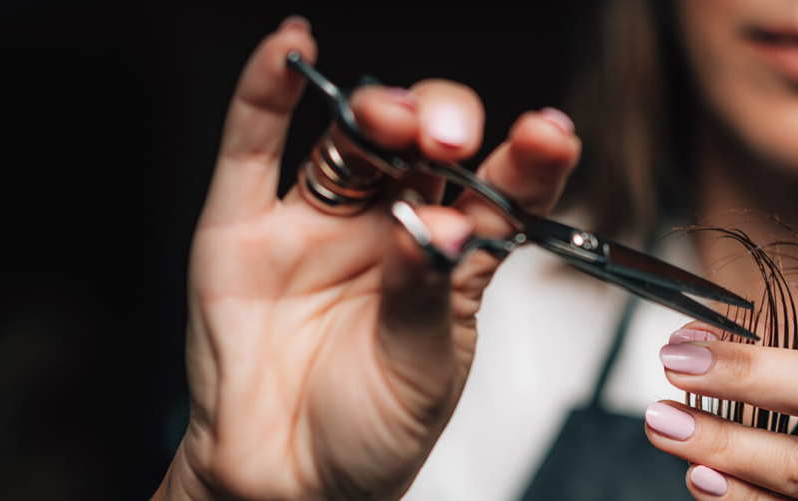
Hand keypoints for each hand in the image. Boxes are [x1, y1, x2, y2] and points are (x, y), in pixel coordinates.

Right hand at [154, 17, 579, 499]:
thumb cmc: (372, 430)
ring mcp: (322, 221)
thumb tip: (435, 226)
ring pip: (353, 141)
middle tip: (451, 140)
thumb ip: (425, 293)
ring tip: (394, 116)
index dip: (528, 160)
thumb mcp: (422, 369)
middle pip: (426, 148)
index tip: (551, 136)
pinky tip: (290, 49)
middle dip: (444, 128)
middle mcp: (393, 225)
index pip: (501, 191)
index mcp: (455, 257)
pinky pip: (255, 147)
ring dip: (377, 111)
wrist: (286, 481)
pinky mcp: (246, 226)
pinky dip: (265, 93)